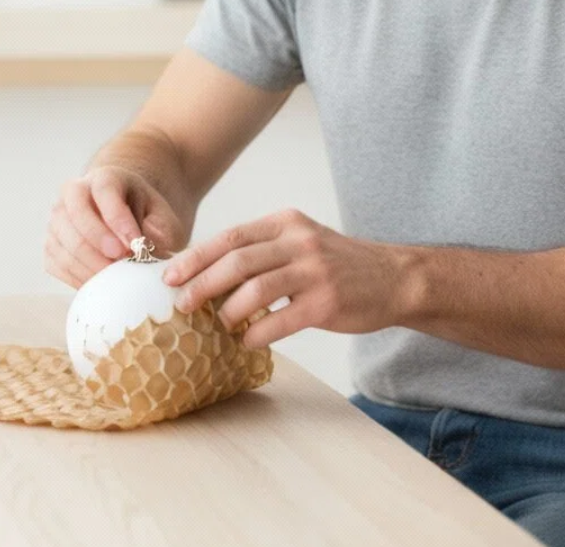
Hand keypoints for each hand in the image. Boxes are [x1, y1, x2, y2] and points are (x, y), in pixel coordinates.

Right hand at [44, 165, 190, 288]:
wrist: (126, 220)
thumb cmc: (145, 218)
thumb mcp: (163, 218)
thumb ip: (161, 230)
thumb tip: (145, 244)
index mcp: (105, 177)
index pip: (105, 191)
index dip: (118, 219)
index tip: (135, 244)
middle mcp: (74, 192)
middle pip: (76, 213)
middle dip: (98, 240)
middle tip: (121, 260)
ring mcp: (58, 219)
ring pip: (64, 241)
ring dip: (89, 264)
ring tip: (115, 278)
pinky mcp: (52, 244)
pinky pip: (57, 263)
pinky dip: (78, 277)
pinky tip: (100, 283)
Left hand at [162, 208, 413, 348]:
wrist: (394, 277)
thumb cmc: (337, 263)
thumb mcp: (300, 241)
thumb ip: (262, 251)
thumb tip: (208, 274)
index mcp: (285, 223)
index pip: (231, 236)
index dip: (196, 256)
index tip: (170, 275)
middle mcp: (298, 242)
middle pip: (237, 261)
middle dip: (202, 283)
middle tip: (181, 303)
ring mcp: (315, 271)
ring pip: (256, 289)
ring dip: (229, 310)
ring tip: (219, 323)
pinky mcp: (328, 302)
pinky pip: (282, 319)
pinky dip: (258, 332)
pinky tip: (247, 340)